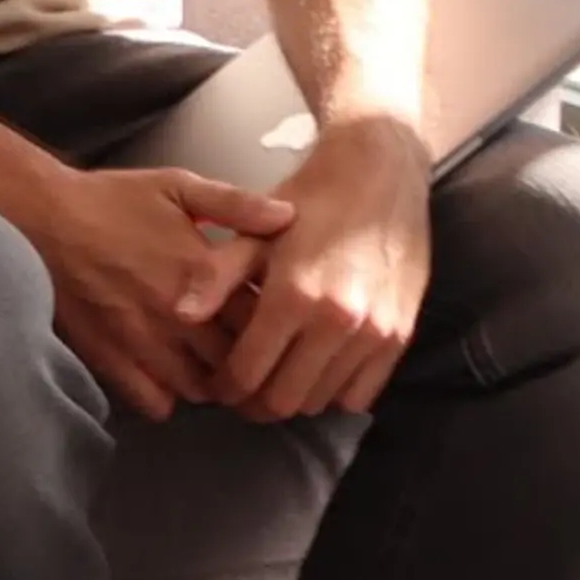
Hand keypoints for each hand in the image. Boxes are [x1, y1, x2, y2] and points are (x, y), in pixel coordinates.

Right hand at [8, 164, 295, 420]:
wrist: (40, 214)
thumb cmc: (110, 199)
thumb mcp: (177, 186)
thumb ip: (236, 204)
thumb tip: (289, 220)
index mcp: (204, 273)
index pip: (267, 322)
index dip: (278, 327)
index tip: (276, 324)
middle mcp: (180, 317)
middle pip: (241, 363)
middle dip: (251, 362)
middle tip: (252, 355)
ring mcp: (145, 343)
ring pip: (203, 389)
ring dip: (213, 383)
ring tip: (213, 369)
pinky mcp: (111, 359)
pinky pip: (156, 403)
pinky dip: (169, 398)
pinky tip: (170, 378)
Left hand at [208, 114, 430, 422]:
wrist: (378, 177)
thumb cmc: (306, 202)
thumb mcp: (253, 231)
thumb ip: (216, 274)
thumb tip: (180, 314)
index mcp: (292, 295)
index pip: (248, 373)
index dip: (224, 387)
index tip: (214, 383)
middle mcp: (336, 322)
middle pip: (285, 400)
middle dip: (254, 402)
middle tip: (240, 389)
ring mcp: (373, 334)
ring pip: (322, 402)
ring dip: (294, 398)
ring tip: (274, 378)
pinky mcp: (400, 337)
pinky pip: (361, 394)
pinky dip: (333, 393)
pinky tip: (314, 371)